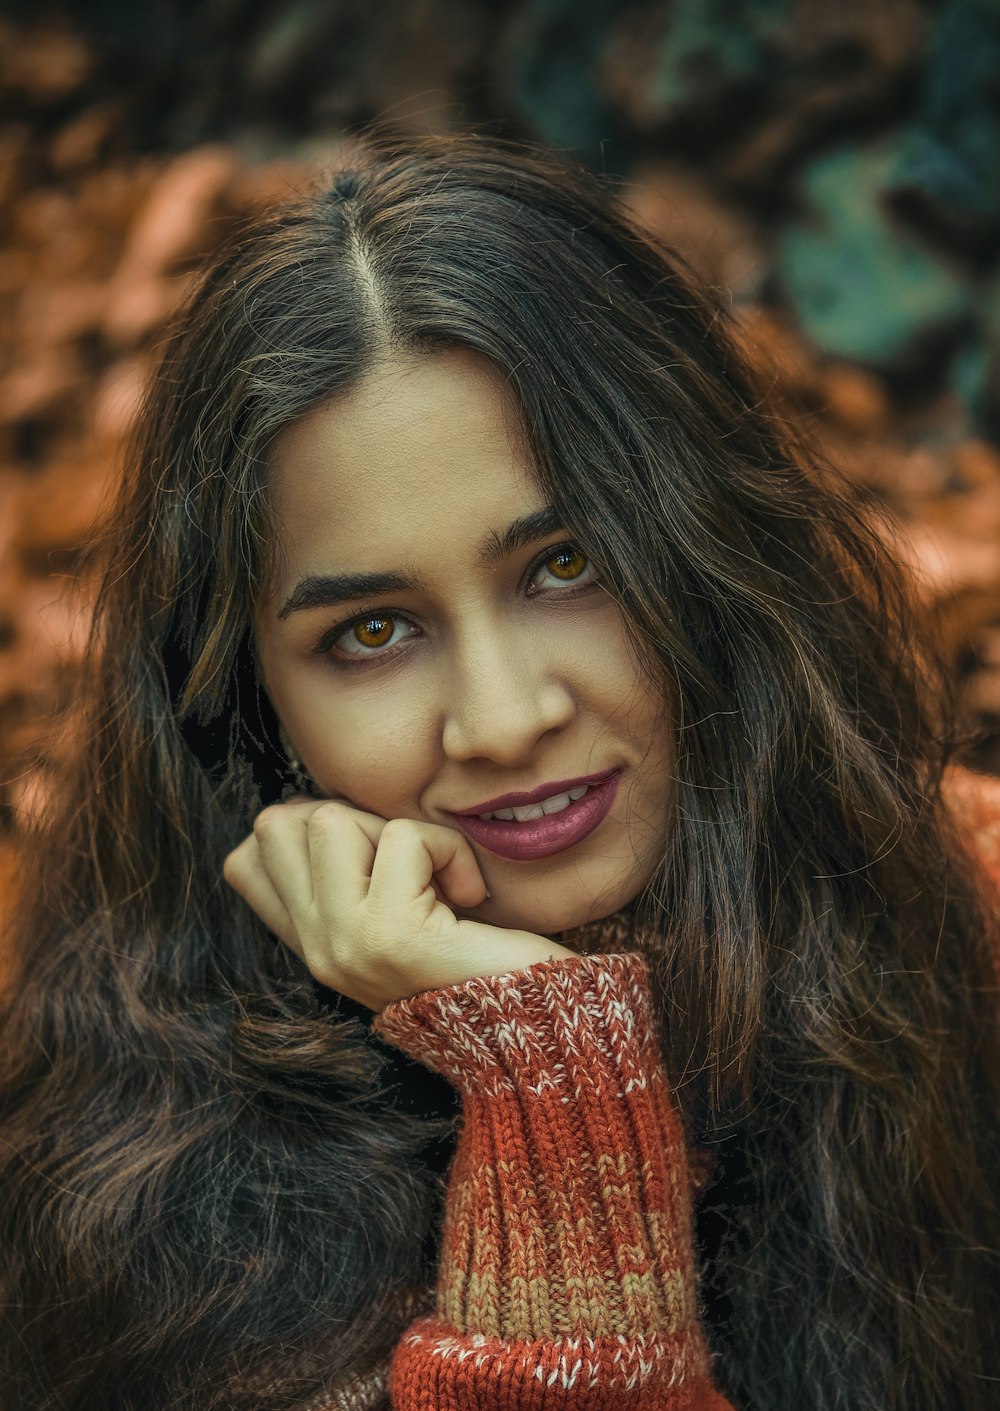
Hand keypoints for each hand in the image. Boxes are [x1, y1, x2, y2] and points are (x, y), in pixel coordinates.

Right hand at [222, 796, 574, 1010]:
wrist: (537, 1026)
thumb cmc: (481, 960)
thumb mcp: (392, 917)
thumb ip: (343, 879)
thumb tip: (307, 807)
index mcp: (314, 947)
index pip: (244, 863)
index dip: (303, 830)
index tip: (371, 854)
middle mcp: (319, 951)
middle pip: (280, 825)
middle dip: (352, 818)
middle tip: (408, 866)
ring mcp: (346, 945)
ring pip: (330, 820)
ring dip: (397, 830)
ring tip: (435, 879)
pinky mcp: (391, 935)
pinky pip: (403, 836)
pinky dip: (448, 849)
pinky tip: (469, 895)